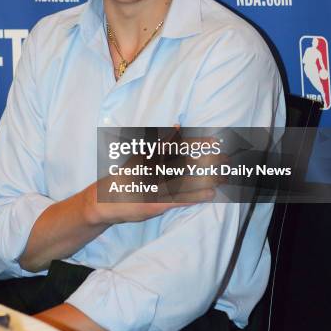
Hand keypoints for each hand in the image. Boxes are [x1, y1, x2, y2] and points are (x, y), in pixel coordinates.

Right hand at [87, 129, 226, 225]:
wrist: (103, 200)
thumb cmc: (126, 177)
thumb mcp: (141, 155)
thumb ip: (161, 142)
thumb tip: (178, 126)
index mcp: (150, 156)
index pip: (178, 146)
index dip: (198, 143)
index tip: (216, 141)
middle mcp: (152, 170)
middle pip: (186, 163)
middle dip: (207, 161)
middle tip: (227, 159)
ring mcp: (154, 188)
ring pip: (186, 182)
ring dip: (207, 180)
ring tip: (224, 177)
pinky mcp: (155, 204)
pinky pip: (179, 200)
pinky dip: (195, 197)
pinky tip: (210, 195)